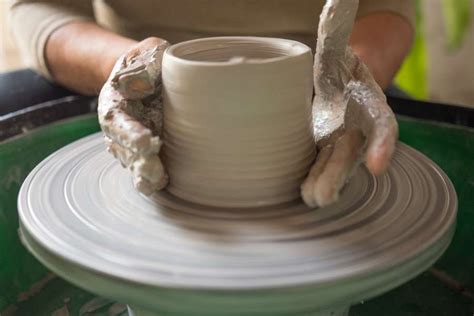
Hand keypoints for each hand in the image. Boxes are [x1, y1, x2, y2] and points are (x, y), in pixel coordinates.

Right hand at [98, 37, 169, 194]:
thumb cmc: (149, 64)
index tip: (146, 139)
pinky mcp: (145, 156)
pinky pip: (145, 172)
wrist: (150, 81)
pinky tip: (164, 183)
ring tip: (159, 179)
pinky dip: (152, 180)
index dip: (129, 133)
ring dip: (145, 174)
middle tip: (154, 164)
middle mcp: (118, 131)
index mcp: (114, 105)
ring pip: (134, 165)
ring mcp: (130, 146)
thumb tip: (140, 82)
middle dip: (139, 159)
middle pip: (124, 150)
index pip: (118, 122)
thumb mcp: (148, 53)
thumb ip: (146, 60)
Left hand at [301, 0, 397, 206]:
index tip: (377, 164)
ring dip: (324, 183)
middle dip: (340, 174)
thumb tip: (332, 4)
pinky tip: (299, 191)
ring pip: (336, 165)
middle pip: (353, 155)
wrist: (338, 79)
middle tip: (324, 194)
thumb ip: (336, 32)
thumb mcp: (339, 46)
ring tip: (310, 198)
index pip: (383, 126)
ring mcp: (341, 141)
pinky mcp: (322, 147)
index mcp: (371, 105)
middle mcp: (359, 128)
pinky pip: (319, 164)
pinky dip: (312, 177)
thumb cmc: (341, 63)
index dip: (382, 145)